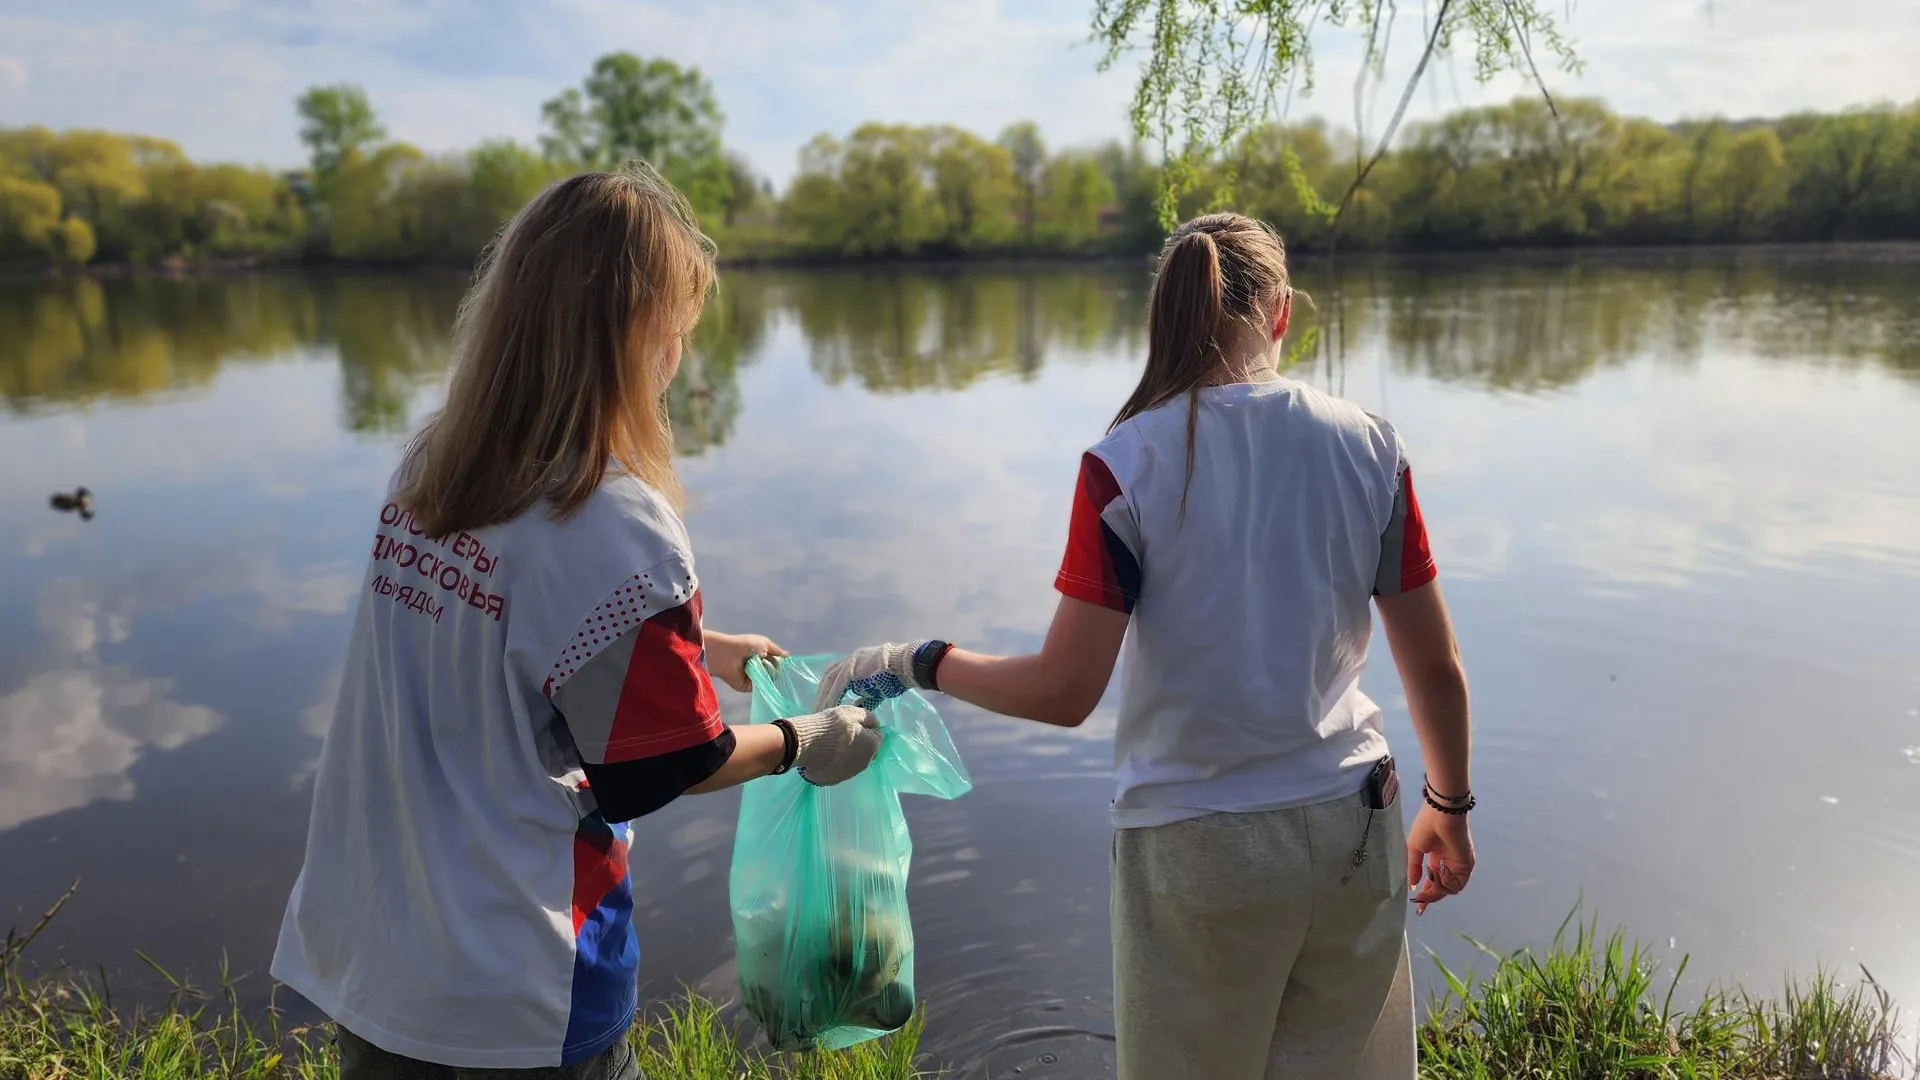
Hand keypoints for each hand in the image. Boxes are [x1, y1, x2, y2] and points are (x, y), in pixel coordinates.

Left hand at [705, 631, 788, 692]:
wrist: (728, 655)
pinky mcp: (748, 687)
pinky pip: (761, 686)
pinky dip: (762, 681)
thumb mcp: (765, 643)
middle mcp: (758, 667)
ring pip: (769, 679)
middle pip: (774, 671)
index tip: (786, 663)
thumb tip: (787, 656)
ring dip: (767, 672)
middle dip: (775, 667)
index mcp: (761, 656)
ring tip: (760, 665)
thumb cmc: (746, 645)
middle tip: (770, 662)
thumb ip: (777, 651)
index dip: (781, 662)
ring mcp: (753, 677)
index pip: (776, 662)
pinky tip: (758, 673)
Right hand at [786, 705, 882, 785]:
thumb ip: (869, 718)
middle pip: (865, 751)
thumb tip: (875, 725)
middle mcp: (865, 764)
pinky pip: (838, 769)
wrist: (807, 744)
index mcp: (872, 747)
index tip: (853, 724)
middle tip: (842, 734)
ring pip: (852, 761)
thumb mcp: (853, 713)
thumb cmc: (832, 726)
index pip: (877, 735)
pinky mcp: (834, 780)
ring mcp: (849, 774)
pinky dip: (834, 763)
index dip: (866, 728)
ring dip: (846, 754)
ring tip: (830, 745)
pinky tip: (824, 756)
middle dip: (858, 743)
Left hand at [810, 641, 932, 710]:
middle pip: (828, 677)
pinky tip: (829, 708)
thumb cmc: (895, 677)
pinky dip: (832, 697)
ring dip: (823, 696)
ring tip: (819, 712)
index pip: (834, 676)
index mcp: (854, 663)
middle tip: (816, 710)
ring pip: (829, 680)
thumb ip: (865, 696)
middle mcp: (849, 660)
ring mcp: (850, 662)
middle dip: (821, 694)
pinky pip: (838, 685)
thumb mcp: (876, 688)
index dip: (827, 690)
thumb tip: (857, 708)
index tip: (823, 704)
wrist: (905, 665)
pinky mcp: (853, 669)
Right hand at [1406, 803, 1474, 913]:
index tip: (1417, 906)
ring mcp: (1459, 865)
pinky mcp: (1466, 865)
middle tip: (1420, 901)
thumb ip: (1414, 868)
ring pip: (1449, 889)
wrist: (1442, 814)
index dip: (1425, 894)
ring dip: (1437, 889)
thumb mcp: (1415, 849)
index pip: (1432, 881)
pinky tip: (1438, 871)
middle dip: (1430, 897)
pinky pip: (1456, 884)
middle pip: (1442, 888)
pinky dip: (1445, 883)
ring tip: (1429, 877)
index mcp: (1437, 857)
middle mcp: (1449, 863)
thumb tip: (1413, 884)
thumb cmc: (1427, 826)